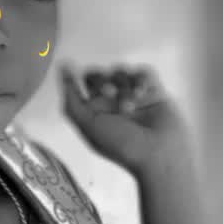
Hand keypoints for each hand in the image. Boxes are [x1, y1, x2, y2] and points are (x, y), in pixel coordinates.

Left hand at [58, 62, 191, 175]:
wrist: (159, 155)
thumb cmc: (123, 147)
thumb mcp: (87, 125)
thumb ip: (71, 98)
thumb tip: (63, 68)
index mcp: (96, 112)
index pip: (86, 83)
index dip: (85, 80)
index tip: (84, 78)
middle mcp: (114, 104)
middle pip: (102, 75)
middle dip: (104, 82)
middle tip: (110, 95)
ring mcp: (134, 97)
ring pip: (122, 72)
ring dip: (123, 86)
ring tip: (129, 106)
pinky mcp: (155, 93)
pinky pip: (145, 72)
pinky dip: (141, 80)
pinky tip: (141, 94)